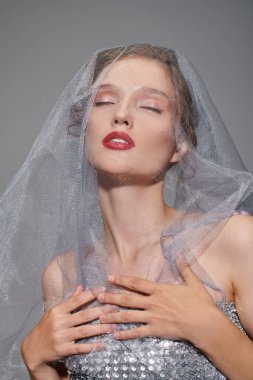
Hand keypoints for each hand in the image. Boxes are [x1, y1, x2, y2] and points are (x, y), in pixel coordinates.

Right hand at [21, 285, 118, 371]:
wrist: (32, 349)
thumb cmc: (46, 327)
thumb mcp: (55, 312)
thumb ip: (69, 300)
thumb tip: (81, 286)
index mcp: (58, 310)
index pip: (76, 300)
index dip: (90, 294)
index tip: (103, 290)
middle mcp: (59, 322)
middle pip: (84, 315)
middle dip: (101, 311)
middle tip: (115, 307)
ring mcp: (61, 336)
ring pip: (85, 331)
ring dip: (101, 328)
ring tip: (114, 326)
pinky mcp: (63, 350)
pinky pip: (81, 347)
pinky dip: (92, 346)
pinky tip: (103, 344)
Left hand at [98, 260, 215, 342]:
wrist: (205, 324)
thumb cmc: (200, 303)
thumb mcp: (193, 282)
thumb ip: (184, 268)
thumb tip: (180, 253)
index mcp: (160, 290)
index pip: (136, 283)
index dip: (122, 280)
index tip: (110, 278)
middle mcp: (153, 302)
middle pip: (128, 299)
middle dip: (112, 297)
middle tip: (98, 296)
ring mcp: (153, 317)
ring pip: (129, 316)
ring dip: (114, 316)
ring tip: (101, 316)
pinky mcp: (155, 331)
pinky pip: (138, 333)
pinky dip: (126, 334)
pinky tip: (115, 335)